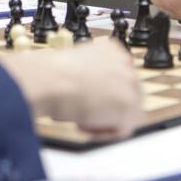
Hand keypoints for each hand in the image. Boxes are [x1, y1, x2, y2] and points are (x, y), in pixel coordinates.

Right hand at [0, 40, 143, 138]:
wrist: (52, 80)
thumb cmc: (51, 74)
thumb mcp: (75, 68)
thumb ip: (90, 77)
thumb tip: (89, 92)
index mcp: (111, 49)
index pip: (119, 78)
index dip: (102, 95)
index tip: (89, 102)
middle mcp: (124, 62)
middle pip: (126, 95)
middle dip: (107, 108)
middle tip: (85, 115)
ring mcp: (130, 82)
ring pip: (127, 112)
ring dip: (105, 120)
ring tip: (82, 118)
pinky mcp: (130, 103)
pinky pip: (123, 128)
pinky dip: (104, 132)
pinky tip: (84, 123)